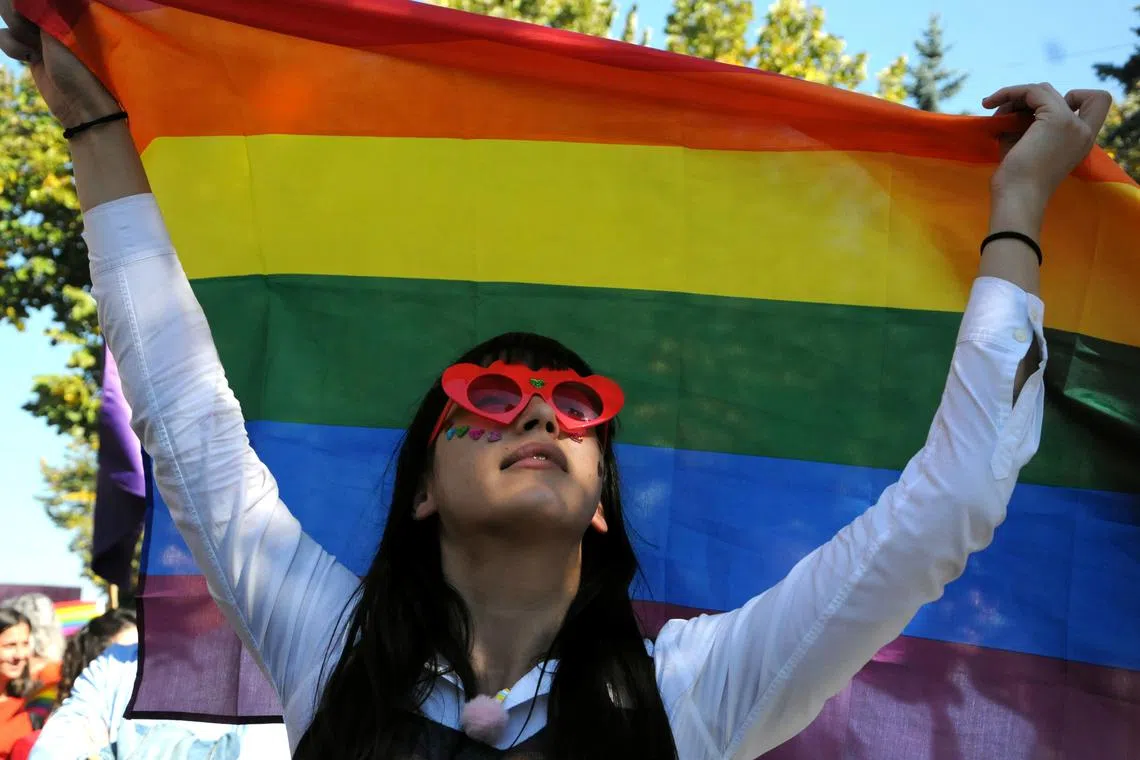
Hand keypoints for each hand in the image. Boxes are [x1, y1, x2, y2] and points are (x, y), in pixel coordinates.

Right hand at [0, 0, 118, 128]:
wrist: (80, 106)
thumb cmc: (80, 68)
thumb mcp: (60, 34)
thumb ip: (43, 10)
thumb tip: (22, 1)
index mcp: (68, 8)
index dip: (25, 3)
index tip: (28, 10)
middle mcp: (53, 15)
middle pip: (14, 2)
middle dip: (16, 13)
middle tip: (34, 34)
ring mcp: (39, 32)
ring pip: (8, 17)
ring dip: (17, 32)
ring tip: (36, 49)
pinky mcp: (28, 48)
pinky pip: (5, 37)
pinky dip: (12, 47)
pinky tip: (29, 58)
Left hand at [983, 83, 1111, 220]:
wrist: (1017, 198)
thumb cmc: (1015, 181)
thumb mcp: (1023, 145)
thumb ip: (1025, 123)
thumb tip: (1011, 101)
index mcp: (1081, 140)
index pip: (1094, 102)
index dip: (1068, 98)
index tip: (1036, 114)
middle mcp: (1084, 131)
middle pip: (1058, 95)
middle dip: (1027, 101)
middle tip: (1002, 116)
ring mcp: (1073, 124)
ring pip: (1044, 90)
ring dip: (1015, 97)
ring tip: (992, 111)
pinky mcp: (1058, 119)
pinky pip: (1032, 91)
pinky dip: (1009, 92)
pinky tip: (989, 102)